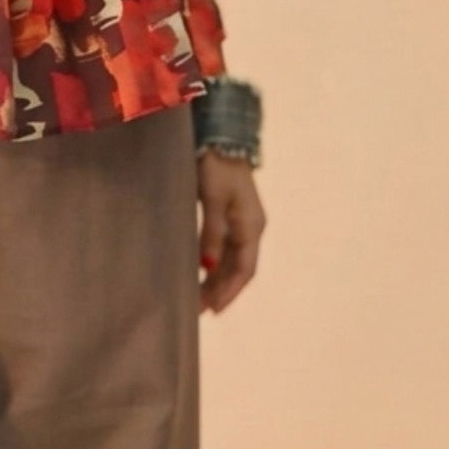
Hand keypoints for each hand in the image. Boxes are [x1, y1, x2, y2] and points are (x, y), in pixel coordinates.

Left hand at [197, 151, 265, 313]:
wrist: (222, 138)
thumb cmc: (217, 168)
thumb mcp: (214, 200)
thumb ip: (211, 233)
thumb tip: (209, 267)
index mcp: (252, 227)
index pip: (245, 269)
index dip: (230, 291)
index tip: (214, 310)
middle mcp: (250, 228)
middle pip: (238, 268)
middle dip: (220, 290)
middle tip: (197, 310)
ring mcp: (242, 222)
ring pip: (231, 260)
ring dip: (216, 279)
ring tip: (196, 297)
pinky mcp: (230, 215)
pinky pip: (225, 248)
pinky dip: (214, 264)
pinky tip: (200, 272)